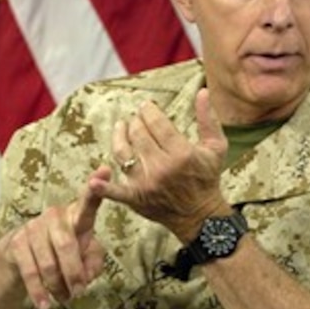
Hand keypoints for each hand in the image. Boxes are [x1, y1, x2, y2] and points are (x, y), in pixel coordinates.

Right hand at [3, 167, 108, 308]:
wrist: (25, 255)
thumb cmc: (65, 251)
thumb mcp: (85, 255)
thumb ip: (94, 262)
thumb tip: (86, 274)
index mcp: (78, 216)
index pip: (89, 201)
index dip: (98, 186)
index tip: (106, 170)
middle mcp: (55, 216)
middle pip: (67, 245)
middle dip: (75, 273)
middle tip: (80, 291)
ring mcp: (34, 228)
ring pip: (49, 263)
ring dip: (59, 286)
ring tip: (66, 299)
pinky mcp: (17, 243)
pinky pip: (30, 271)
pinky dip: (39, 291)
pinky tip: (46, 304)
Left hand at [89, 88, 229, 240]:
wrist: (200, 215)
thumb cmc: (207, 178)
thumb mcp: (216, 147)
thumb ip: (209, 119)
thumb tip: (203, 92)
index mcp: (181, 154)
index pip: (157, 123)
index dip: (149, 111)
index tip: (147, 106)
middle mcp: (162, 168)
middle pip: (139, 134)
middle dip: (136, 121)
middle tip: (138, 118)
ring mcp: (146, 184)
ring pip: (123, 153)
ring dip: (119, 136)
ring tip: (121, 126)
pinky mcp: (136, 198)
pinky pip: (116, 191)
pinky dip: (103, 187)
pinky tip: (93, 180)